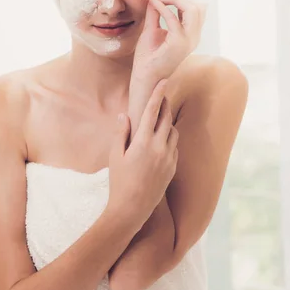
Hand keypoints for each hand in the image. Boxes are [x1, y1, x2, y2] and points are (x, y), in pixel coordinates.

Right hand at [107, 79, 178, 231]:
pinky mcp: (173, 168)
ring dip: (169, 122)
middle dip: (166, 105)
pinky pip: (175, 147)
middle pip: (167, 118)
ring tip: (161, 118)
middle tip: (163, 96)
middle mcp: (159, 148)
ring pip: (174, 132)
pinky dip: (170, 138)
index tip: (164, 81)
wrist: (132, 208)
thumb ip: (120, 133)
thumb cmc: (119, 181)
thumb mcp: (115, 155)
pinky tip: (162, 140)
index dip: (158, 94)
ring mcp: (168, 158)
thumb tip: (124, 115)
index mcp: (143, 142)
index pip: (153, 111)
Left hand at [132, 0, 206, 80]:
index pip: (192, 7)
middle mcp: (193, 36)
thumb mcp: (151, 29)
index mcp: (189, 33)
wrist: (145, 75)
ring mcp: (188, 40)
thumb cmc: (148, 56)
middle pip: (196, 6)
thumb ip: (155, 14)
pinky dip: (164, 8)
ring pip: (192, 10)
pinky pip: (174, 19)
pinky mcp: (179, 43)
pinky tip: (153, 2)